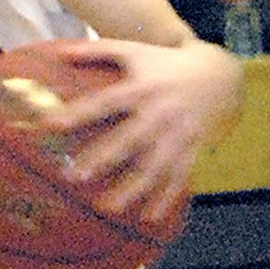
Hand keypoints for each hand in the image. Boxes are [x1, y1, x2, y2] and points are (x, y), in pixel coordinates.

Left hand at [45, 38, 242, 220]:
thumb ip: (95, 50)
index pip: (103, 102)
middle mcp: (159, 113)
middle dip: (102, 159)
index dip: (77, 113)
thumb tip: (58, 50)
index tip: (50, 125)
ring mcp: (178, 134)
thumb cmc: (165, 63)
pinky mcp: (192, 149)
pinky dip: (165, 198)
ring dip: (131, 188)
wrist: (219, 74)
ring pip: (153, 166)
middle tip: (74, 177)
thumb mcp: (133, 50)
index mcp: (141, 88)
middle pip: (128, 140)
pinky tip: (147, 218)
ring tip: (106, 208)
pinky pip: (178, 177)